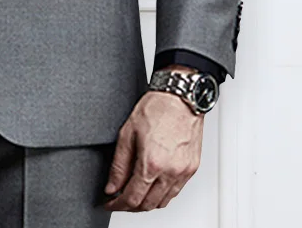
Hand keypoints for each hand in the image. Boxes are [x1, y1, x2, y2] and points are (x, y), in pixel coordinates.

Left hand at [102, 74, 203, 211]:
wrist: (181, 96)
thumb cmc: (156, 108)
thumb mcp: (127, 133)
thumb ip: (118, 165)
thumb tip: (112, 186)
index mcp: (152, 163)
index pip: (132, 198)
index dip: (117, 204)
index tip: (109, 203)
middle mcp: (170, 172)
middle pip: (148, 205)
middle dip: (130, 206)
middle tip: (118, 199)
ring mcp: (183, 172)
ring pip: (163, 202)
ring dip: (147, 203)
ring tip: (134, 193)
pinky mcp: (192, 169)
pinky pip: (175, 192)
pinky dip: (162, 194)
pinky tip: (152, 185)